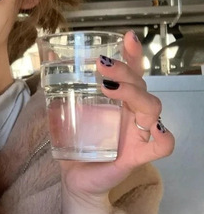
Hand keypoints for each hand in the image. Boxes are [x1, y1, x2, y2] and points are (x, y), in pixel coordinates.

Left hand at [59, 30, 174, 213]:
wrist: (76, 176)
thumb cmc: (77, 138)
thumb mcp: (66, 109)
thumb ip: (61, 84)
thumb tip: (50, 56)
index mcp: (118, 97)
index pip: (130, 71)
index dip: (132, 53)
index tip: (127, 37)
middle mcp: (130, 110)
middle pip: (140, 83)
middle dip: (123, 69)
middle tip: (101, 65)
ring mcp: (137, 131)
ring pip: (152, 106)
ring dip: (133, 92)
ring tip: (108, 87)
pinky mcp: (139, 154)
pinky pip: (163, 145)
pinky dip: (164, 135)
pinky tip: (151, 127)